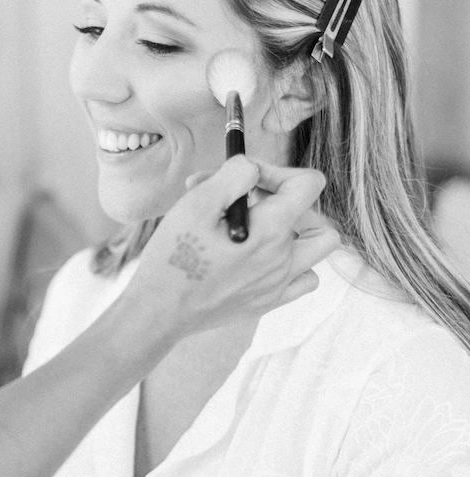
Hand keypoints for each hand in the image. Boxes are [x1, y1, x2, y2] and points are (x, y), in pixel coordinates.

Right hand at [132, 156, 339, 338]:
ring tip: (264, 229)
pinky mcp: (267, 302)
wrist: (159, 309)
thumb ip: (235, 173)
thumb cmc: (174, 255)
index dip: (279, 171)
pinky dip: (295, 266)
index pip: (308, 184)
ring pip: (316, 250)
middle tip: (253, 203)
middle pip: (318, 218)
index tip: (248, 180)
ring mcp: (278, 283)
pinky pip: (304, 281)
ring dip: (298, 233)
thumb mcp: (198, 201)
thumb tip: (253, 167)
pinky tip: (265, 259)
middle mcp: (284, 258)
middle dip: (290, 201)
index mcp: (272, 229)